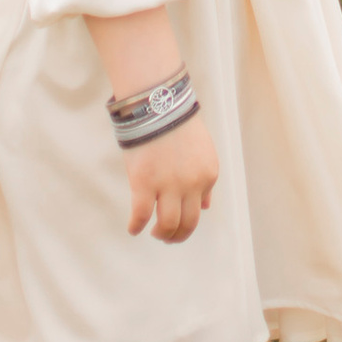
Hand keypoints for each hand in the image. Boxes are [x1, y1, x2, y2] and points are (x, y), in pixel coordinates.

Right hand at [125, 114, 218, 243]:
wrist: (158, 104)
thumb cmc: (177, 126)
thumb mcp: (202, 153)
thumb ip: (205, 181)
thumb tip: (206, 207)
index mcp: (208, 175)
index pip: (199, 210)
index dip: (188, 221)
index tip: (178, 222)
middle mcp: (191, 183)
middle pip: (187, 223)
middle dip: (177, 235)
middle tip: (167, 237)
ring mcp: (168, 185)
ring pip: (168, 224)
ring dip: (162, 234)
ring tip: (154, 233)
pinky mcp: (144, 183)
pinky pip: (141, 215)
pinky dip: (136, 226)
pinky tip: (133, 229)